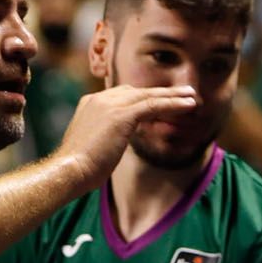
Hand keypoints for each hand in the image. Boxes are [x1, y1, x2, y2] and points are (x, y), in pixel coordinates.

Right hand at [55, 84, 199, 185]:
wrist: (69, 171)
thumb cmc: (77, 169)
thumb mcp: (91, 147)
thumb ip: (104, 137)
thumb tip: (112, 145)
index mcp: (90, 104)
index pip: (121, 96)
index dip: (142, 99)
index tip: (159, 104)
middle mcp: (99, 99)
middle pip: (136, 91)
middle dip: (160, 93)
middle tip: (182, 93)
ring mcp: (109, 104)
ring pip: (148, 95)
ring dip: (172, 96)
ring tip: (192, 97)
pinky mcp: (122, 114)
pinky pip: (154, 105)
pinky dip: (173, 104)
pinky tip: (189, 105)